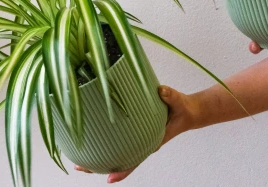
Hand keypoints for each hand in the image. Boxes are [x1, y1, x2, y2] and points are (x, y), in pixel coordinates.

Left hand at [75, 85, 194, 182]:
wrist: (189, 111)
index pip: (135, 159)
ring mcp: (138, 138)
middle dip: (100, 166)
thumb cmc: (182, 109)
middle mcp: (142, 143)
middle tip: (79, 168)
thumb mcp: (178, 102)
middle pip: (120, 160)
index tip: (109, 179)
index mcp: (152, 141)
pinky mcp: (136, 131)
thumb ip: (170, 96)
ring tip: (78, 158)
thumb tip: (161, 90)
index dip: (123, 171)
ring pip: (117, 152)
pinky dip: (107, 142)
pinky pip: (120, 140)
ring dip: (99, 155)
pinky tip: (93, 139)